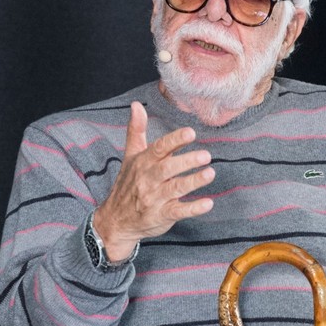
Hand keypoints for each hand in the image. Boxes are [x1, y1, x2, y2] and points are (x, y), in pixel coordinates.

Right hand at [93, 101, 214, 259]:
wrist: (115, 220)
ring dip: (193, 181)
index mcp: (143, 162)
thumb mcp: (130, 156)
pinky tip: (208, 203)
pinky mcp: (161, 216)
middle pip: (167, 167)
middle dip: (186, 161)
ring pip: (175, 188)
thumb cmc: (127, 184)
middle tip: (206, 155)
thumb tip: (136, 105)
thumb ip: (136, 130)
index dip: (175, 140)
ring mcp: (154, 198)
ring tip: (210, 173)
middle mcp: (148, 179)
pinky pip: (178, 211)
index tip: (190, 133)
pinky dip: (193, 208)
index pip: (159, 148)